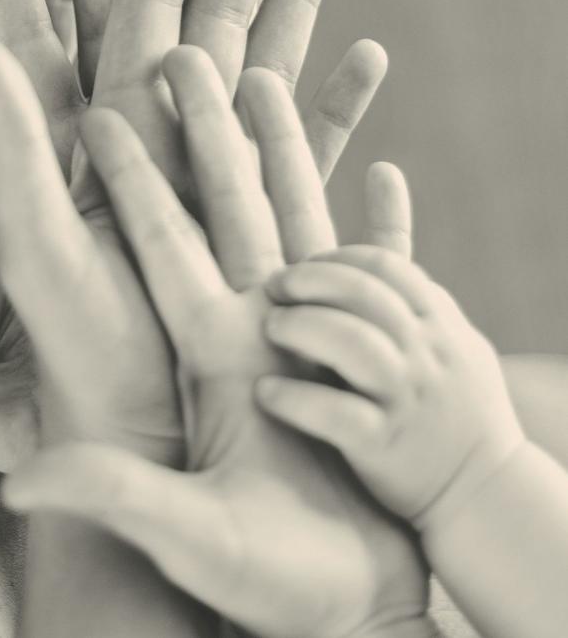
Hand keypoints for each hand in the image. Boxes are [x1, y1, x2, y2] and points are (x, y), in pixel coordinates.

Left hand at [0, 50, 429, 637]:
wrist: (348, 615)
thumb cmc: (264, 589)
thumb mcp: (184, 534)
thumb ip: (113, 498)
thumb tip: (27, 493)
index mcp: (183, 343)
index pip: (136, 231)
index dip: (105, 161)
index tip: (65, 88)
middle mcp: (228, 320)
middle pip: (206, 193)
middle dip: (194, 120)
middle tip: (179, 46)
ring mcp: (289, 329)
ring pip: (278, 204)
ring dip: (275, 138)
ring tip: (266, 71)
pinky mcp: (348, 349)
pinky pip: (359, 261)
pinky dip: (369, 211)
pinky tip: (386, 173)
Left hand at [259, 246, 525, 533]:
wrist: (488, 496)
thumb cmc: (460, 415)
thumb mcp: (457, 350)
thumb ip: (418, 311)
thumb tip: (363, 273)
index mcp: (440, 326)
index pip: (385, 265)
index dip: (337, 258)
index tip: (305, 267)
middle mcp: (425, 355)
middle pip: (362, 291)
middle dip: (310, 279)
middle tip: (275, 287)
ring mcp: (405, 399)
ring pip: (350, 341)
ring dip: (301, 326)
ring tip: (271, 328)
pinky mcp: (384, 445)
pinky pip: (334, 413)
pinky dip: (294, 399)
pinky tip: (266, 393)